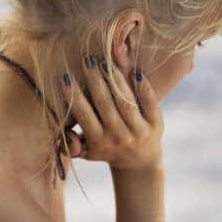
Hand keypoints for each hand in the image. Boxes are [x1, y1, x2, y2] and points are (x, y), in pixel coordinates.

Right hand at [61, 54, 162, 171]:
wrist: (139, 162)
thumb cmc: (106, 150)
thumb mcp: (87, 152)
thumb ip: (71, 146)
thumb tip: (67, 135)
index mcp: (99, 143)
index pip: (85, 116)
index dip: (74, 97)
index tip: (66, 77)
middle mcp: (120, 137)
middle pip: (105, 105)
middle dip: (94, 81)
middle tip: (86, 60)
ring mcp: (139, 131)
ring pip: (125, 101)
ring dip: (115, 80)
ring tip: (104, 62)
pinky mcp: (156, 124)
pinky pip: (150, 102)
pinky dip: (143, 87)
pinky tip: (134, 71)